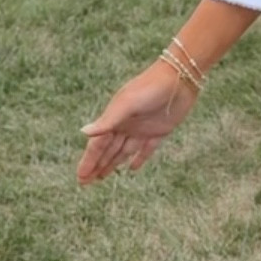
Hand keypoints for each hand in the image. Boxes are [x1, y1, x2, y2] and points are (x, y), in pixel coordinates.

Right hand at [77, 61, 198, 183]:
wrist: (180, 78)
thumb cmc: (150, 88)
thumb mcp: (127, 104)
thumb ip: (107, 121)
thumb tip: (83, 132)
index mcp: (115, 117)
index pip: (98, 145)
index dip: (89, 161)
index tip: (80, 177)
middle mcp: (126, 124)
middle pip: (108, 150)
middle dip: (97, 165)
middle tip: (85, 182)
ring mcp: (142, 128)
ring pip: (123, 151)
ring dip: (113, 164)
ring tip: (102, 177)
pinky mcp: (160, 130)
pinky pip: (146, 149)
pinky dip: (139, 158)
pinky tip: (132, 168)